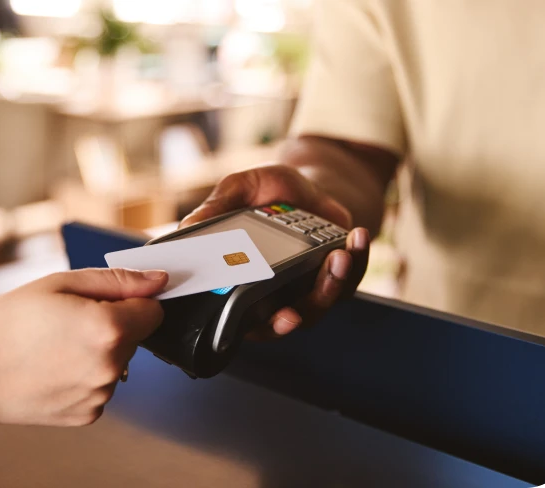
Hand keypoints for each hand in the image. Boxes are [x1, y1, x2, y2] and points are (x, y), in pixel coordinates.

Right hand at [0, 268, 166, 430]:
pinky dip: (88, 374)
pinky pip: (103, 385)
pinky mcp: (88, 414)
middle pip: (137, 336)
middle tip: (71, 321)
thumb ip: (119, 281)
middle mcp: (110, 367)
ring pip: (120, 361)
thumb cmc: (8, 324)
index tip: (108, 300)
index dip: (133, 301)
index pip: (154, 311)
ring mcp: (100, 395)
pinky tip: (57, 367)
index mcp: (109, 329)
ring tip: (58, 345)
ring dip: (101, 350)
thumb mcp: (62, 283)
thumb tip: (158, 280)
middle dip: (115, 324)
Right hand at [180, 164, 369, 338]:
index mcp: (247, 281)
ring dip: (331, 286)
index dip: (252, 327)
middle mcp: (278, 291)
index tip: (260, 322)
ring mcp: (310, 286)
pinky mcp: (339, 275)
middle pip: (285, 321)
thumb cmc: (268, 192)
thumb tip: (187, 227)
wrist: (309, 185)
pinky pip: (351, 278)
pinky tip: (355, 237)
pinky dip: (357, 260)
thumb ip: (217, 207)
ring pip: (321, 304)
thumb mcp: (240, 189)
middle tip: (292, 312)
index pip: (244, 316)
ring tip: (337, 257)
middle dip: (292, 319)